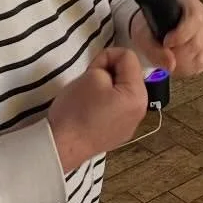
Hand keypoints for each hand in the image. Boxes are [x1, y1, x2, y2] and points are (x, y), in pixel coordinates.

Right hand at [47, 47, 148, 171]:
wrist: (62, 146)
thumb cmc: (76, 109)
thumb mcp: (92, 75)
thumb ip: (107, 65)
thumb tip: (109, 73)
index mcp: (138, 95)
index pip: (128, 57)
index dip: (107, 56)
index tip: (91, 69)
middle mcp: (140, 110)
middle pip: (128, 75)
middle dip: (109, 71)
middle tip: (89, 81)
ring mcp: (130, 124)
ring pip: (122, 91)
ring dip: (107, 86)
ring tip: (88, 95)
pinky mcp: (118, 133)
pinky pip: (117, 107)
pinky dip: (106, 102)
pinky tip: (90, 110)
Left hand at [131, 0, 202, 76]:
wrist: (150, 29)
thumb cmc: (148, 26)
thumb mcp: (142, 34)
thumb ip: (153, 49)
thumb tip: (170, 64)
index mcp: (189, 3)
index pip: (195, 18)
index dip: (181, 35)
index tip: (166, 43)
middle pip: (197, 42)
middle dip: (177, 54)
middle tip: (162, 53)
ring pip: (200, 56)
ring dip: (180, 63)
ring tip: (167, 57)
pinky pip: (201, 64)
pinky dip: (185, 68)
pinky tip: (175, 62)